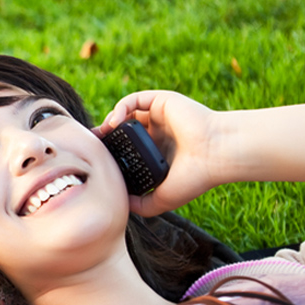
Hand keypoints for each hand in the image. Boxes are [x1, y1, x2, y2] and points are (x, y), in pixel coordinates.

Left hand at [94, 91, 220, 216]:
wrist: (215, 155)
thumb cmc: (195, 178)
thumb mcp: (163, 198)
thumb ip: (141, 204)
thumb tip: (119, 205)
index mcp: (158, 153)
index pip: (127, 151)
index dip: (110, 154)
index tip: (95, 161)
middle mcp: (158, 133)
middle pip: (122, 131)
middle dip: (104, 138)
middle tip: (89, 146)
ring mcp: (159, 117)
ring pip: (125, 114)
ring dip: (108, 122)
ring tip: (100, 135)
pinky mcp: (161, 102)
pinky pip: (133, 100)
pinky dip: (119, 108)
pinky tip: (113, 122)